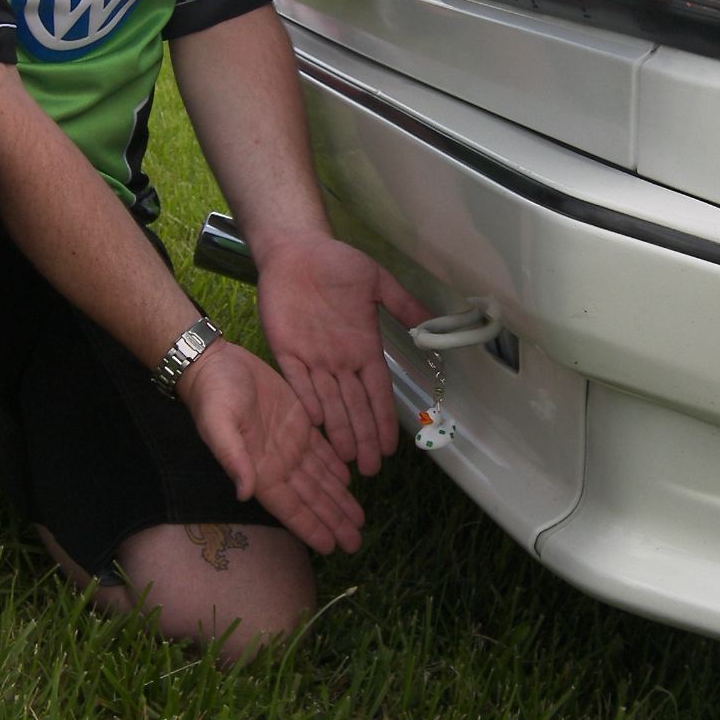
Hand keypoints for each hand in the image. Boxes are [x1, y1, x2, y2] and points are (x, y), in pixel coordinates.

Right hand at [177, 339, 364, 554]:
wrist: (215, 363)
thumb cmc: (213, 396)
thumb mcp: (219, 425)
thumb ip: (233, 459)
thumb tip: (244, 493)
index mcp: (260, 469)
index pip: (290, 507)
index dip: (310, 526)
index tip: (330, 546)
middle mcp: (278, 463)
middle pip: (311, 499)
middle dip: (333, 520)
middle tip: (356, 542)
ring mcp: (290, 444)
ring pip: (320, 479)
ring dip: (338, 499)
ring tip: (358, 519)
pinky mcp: (299, 423)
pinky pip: (322, 451)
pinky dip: (335, 468)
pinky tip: (348, 480)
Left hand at [256, 235, 428, 475]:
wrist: (296, 250)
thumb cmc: (336, 263)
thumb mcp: (376, 281)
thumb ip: (402, 304)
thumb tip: (434, 321)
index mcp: (363, 347)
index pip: (377, 392)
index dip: (384, 419)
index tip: (392, 447)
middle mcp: (339, 361)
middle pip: (354, 407)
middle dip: (363, 437)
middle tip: (369, 470)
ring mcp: (312, 358)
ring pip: (329, 402)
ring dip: (338, 430)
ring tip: (347, 459)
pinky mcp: (285, 350)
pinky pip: (297, 381)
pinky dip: (306, 401)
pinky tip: (315, 423)